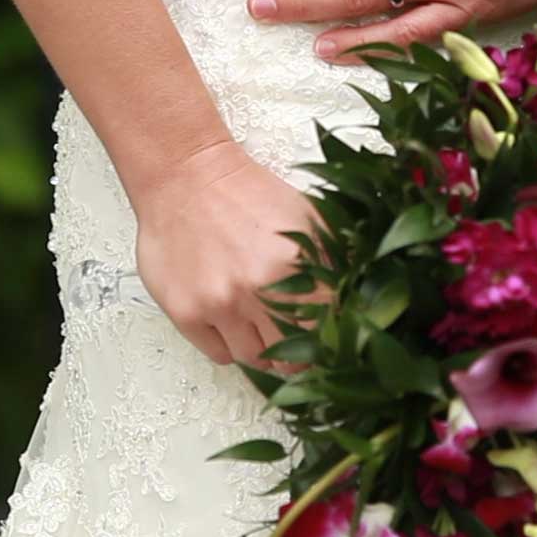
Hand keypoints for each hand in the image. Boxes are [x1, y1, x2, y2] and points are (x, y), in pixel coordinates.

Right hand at [128, 140, 311, 366]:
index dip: (328, 337)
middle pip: (291, 357)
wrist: (187, 176)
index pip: (326, 330)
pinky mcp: (186, 312)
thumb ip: (331, 263)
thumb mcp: (305, 219)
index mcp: (294, 265)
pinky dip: (229, 343)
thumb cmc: (245, 193)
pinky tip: (230, 318)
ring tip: (258, 322)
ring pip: (254, 360)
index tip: (324, 336)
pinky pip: (220, 354)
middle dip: (296, 350)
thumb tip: (350, 305)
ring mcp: (218, 304)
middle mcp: (257, 289)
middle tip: (292, 336)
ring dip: (261, 348)